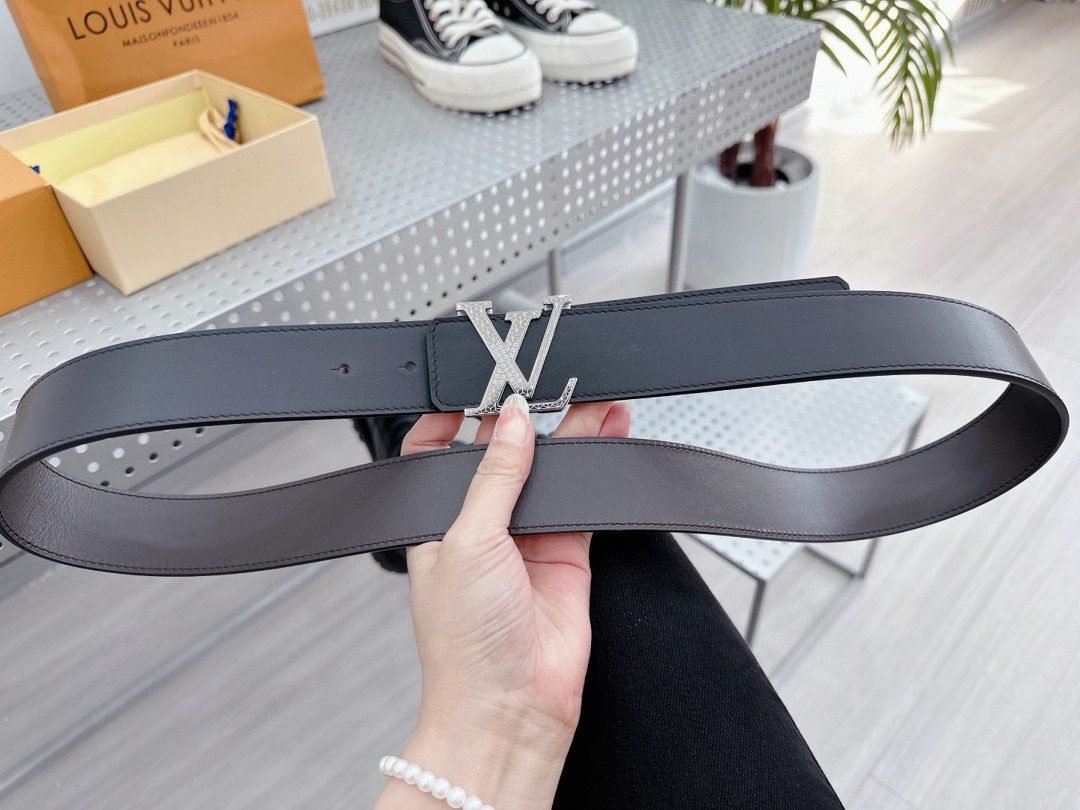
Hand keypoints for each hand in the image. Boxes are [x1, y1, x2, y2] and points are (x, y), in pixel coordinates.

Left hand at [376, 395, 630, 808]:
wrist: (511, 709)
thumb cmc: (463, 645)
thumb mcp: (467, 542)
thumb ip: (494, 478)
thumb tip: (511, 423)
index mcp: (437, 520)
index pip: (439, 452)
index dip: (458, 416)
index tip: (483, 385)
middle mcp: (481, 527)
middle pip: (505, 456)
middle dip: (528, 421)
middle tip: (552, 386)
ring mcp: (526, 541)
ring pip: (551, 474)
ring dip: (572, 440)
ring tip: (594, 404)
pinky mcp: (568, 557)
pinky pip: (584, 502)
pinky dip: (598, 472)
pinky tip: (608, 443)